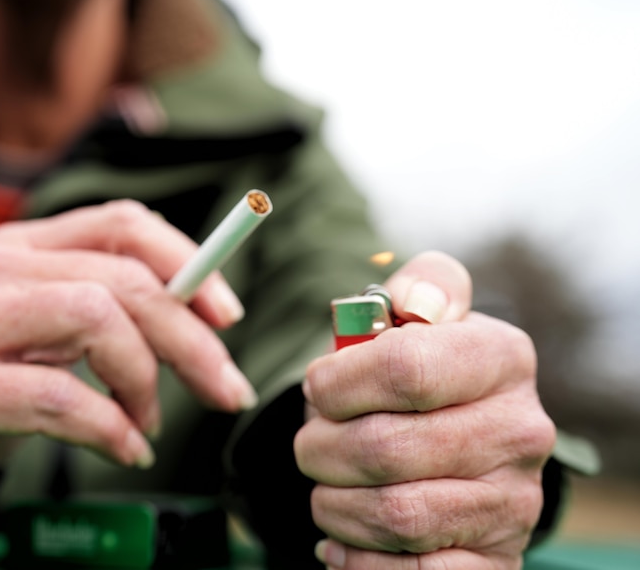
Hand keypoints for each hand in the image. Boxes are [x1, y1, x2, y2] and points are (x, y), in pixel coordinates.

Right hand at [0, 200, 255, 536]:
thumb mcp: (45, 340)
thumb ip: (106, 316)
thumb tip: (203, 318)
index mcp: (21, 249)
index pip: (122, 223)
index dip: (190, 261)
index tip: (228, 316)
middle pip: (125, 280)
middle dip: (192, 340)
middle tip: (224, 390)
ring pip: (96, 318)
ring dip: (144, 380)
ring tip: (146, 423)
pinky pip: (56, 396)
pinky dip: (108, 427)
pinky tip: (123, 449)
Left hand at [295, 251, 555, 568]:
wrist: (466, 445)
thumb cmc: (424, 372)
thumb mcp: (425, 317)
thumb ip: (423, 286)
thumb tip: (417, 300)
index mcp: (501, 358)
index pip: (405, 367)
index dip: (337, 383)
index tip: (316, 389)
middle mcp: (520, 431)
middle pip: (386, 448)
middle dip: (320, 448)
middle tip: (309, 443)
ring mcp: (513, 502)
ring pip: (393, 515)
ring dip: (333, 504)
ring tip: (325, 486)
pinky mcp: (494, 559)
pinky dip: (358, 560)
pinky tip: (341, 537)